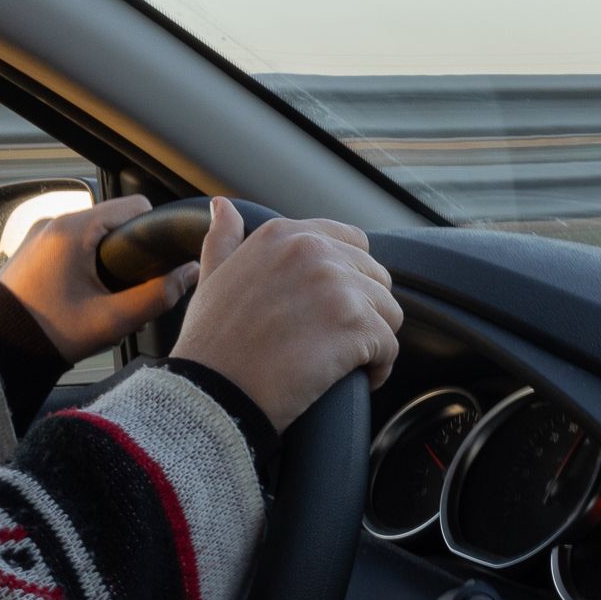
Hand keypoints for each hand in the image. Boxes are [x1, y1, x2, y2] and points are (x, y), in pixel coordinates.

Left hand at [0, 195, 199, 362]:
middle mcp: (54, 223)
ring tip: (108, 294)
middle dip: (131, 251)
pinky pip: (71, 244)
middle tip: (132, 287)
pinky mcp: (32, 250)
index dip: (155, 233)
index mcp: (74, 230)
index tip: (158, 263)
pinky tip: (86, 293)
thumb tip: (190, 272)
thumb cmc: (49, 335)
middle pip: (114, 220)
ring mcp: (39, 234)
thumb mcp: (113, 320)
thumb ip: (159, 295)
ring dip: (108, 258)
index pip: (135, 207)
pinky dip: (86, 262)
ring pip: (93, 233)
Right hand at [172, 198, 402, 431]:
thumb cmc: (211, 344)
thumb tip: (224, 207)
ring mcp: (338, 286)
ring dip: (374, 339)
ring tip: (350, 362)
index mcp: (283, 235)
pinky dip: (380, 368)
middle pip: (375, 277)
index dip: (351, 278)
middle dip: (364, 311)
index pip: (352, 242)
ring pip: (388, 311)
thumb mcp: (211, 279)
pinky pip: (390, 346)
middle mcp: (313, 251)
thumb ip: (223, 239)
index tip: (334, 309)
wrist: (211, 393)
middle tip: (338, 341)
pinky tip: (361, 379)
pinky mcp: (355, 326)